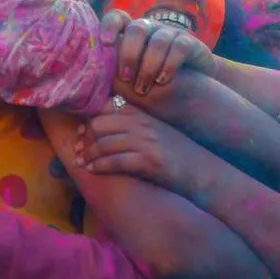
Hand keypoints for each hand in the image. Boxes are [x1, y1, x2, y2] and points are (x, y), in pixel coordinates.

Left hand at [73, 102, 199, 193]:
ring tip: (80, 162)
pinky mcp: (149, 161)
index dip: (90, 117)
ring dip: (88, 153)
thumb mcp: (158, 131)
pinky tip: (93, 170)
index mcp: (145, 114)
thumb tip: (107, 128)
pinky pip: (116, 161)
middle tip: (76, 147)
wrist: (203, 171)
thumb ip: (136, 124)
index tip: (81, 129)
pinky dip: (100, 166)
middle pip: (102, 123)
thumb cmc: (178, 153)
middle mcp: (144, 124)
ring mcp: (147, 142)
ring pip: (105, 142)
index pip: (109, 106)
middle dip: (85, 136)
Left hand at [99, 10, 217, 94]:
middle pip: (137, 28)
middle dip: (129, 54)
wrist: (191, 86)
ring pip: (158, 40)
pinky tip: (162, 80)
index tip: (105, 43)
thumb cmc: (150, 82)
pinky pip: (179, 47)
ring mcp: (170, 34)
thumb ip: (113, 75)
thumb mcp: (130, 77)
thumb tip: (87, 84)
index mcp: (131, 33)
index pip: (118, 17)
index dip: (110, 25)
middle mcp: (150, 28)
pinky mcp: (189, 43)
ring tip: (143, 88)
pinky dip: (169, 64)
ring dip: (148, 65)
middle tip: (126, 78)